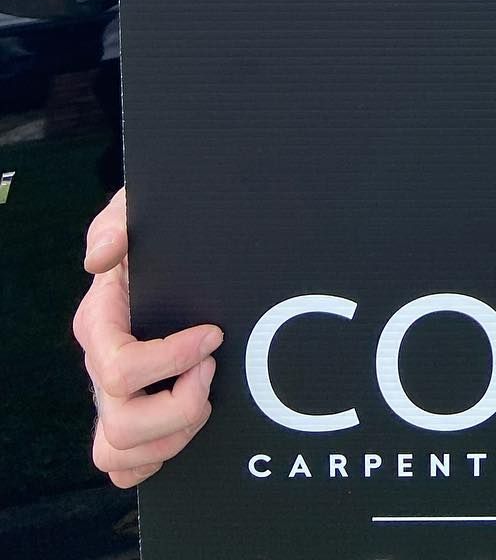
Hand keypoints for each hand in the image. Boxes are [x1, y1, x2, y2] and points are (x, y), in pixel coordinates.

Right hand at [72, 188, 222, 488]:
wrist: (183, 251)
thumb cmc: (161, 234)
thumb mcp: (140, 210)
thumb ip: (118, 222)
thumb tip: (100, 257)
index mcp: (100, 322)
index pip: (122, 368)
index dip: (171, 360)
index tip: (213, 335)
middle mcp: (102, 366)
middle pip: (121, 423)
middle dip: (180, 405)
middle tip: (213, 369)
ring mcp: (114, 397)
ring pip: (118, 452)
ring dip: (173, 435)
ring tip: (207, 397)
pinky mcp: (132, 417)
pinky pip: (124, 466)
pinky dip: (154, 459)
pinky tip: (187, 427)